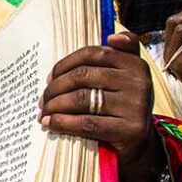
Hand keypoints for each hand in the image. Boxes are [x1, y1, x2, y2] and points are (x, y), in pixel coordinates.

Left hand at [41, 33, 164, 181]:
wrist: (138, 144)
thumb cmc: (121, 107)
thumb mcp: (124, 78)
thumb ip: (119, 54)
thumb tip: (112, 36)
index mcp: (135, 64)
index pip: (93, 54)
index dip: (65, 64)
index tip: (49, 77)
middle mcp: (139, 82)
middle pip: (83, 77)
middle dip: (55, 88)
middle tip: (42, 99)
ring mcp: (136, 106)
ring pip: (82, 99)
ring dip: (55, 106)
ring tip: (43, 112)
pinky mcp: (130, 130)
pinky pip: (87, 123)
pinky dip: (63, 123)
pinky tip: (50, 123)